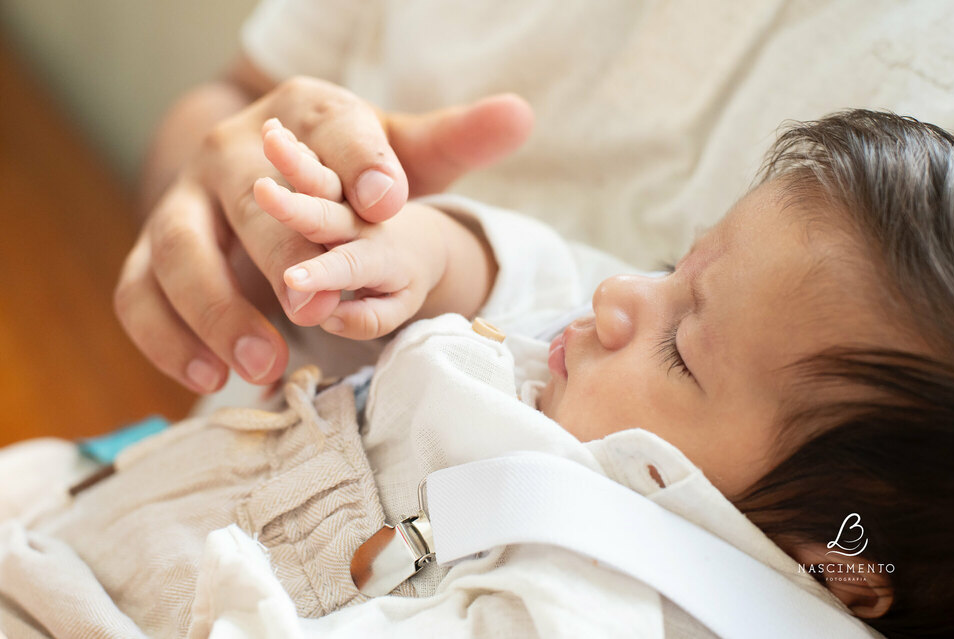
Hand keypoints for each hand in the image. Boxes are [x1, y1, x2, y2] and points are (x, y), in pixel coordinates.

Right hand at [116, 75, 531, 392]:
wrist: (265, 175)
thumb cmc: (345, 172)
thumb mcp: (400, 152)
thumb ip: (454, 142)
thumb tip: (521, 115)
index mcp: (303, 114)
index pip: (331, 128)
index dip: (360, 162)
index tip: (389, 200)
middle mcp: (232, 150)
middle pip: (248, 195)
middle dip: (283, 252)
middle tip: (315, 308)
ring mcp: (185, 201)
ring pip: (179, 248)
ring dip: (217, 308)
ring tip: (264, 363)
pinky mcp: (154, 251)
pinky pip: (139, 292)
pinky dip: (166, 337)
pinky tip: (210, 378)